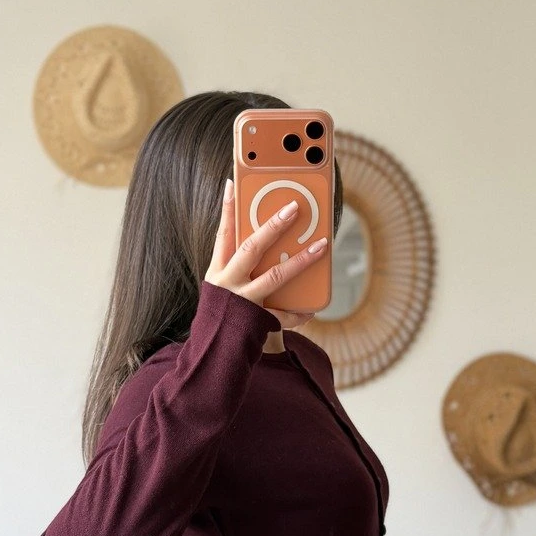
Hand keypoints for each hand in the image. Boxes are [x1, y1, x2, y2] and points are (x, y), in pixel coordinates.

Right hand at [206, 176, 324, 328]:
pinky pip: (283, 315)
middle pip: (252, 248)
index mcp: (218, 271)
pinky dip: (299, 313)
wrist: (212, 352)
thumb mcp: (222, 285)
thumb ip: (238, 264)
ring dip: (301, 260)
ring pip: (275, 276)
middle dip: (273, 226)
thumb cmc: (222, 313)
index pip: (223, 233)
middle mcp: (228, 283)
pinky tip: (313, 308)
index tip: (233, 183)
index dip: (228, 209)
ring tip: (322, 245)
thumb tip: (268, 238)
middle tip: (293, 208)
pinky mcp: (256, 321)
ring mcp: (243, 302)